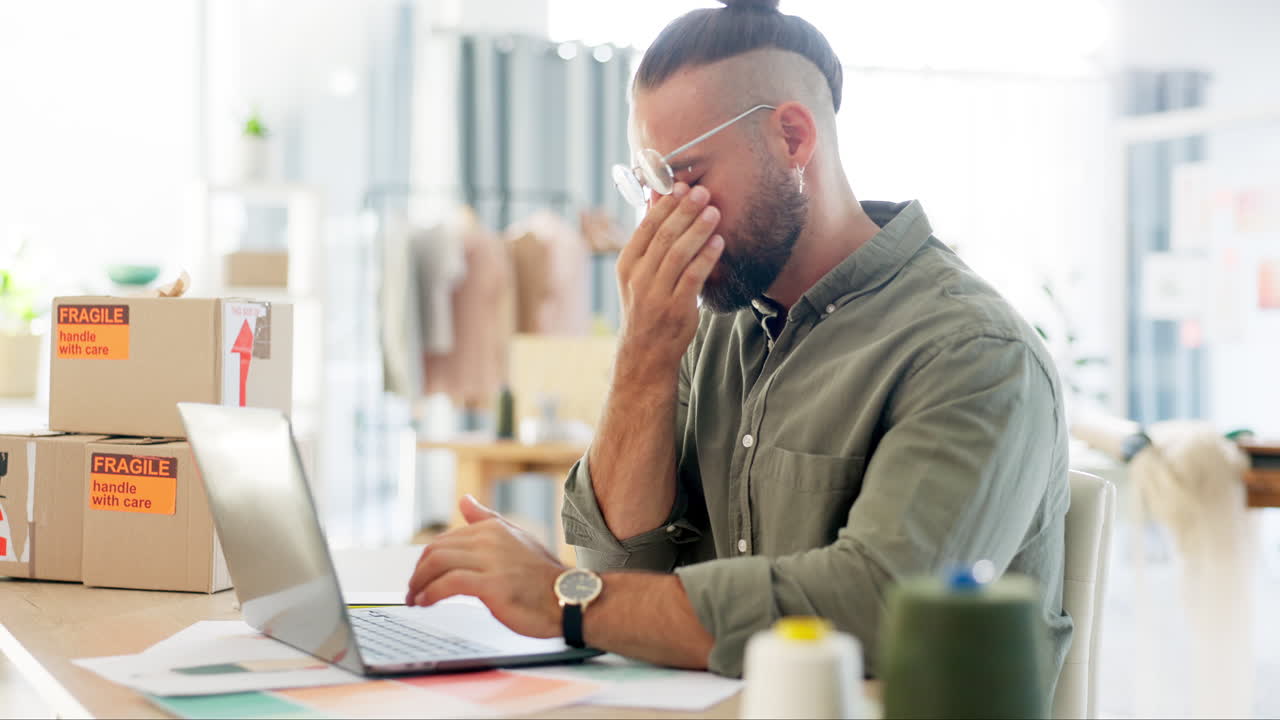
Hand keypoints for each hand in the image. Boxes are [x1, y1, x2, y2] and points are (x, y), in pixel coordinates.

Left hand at [405, 495, 564, 638]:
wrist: (568, 599)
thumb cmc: (541, 576)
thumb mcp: (515, 539)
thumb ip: (486, 520)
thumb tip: (464, 500)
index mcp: (493, 528)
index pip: (446, 540)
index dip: (427, 560)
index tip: (421, 578)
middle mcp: (490, 539)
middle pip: (436, 550)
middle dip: (419, 572)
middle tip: (413, 590)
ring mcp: (490, 561)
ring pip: (438, 563)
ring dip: (419, 583)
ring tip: (415, 599)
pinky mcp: (491, 584)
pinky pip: (448, 584)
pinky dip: (431, 594)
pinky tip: (426, 603)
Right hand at [615, 183, 724, 372]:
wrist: (645, 352)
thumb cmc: (646, 307)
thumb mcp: (638, 274)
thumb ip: (649, 240)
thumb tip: (657, 200)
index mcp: (627, 264)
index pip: (645, 227)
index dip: (665, 205)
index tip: (681, 186)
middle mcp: (638, 277)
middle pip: (664, 236)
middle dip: (684, 211)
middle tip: (702, 192)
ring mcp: (656, 293)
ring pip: (678, 253)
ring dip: (698, 229)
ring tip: (714, 212)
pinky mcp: (676, 308)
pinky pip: (693, 277)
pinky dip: (706, 257)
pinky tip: (719, 243)